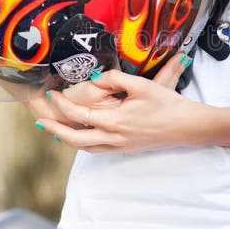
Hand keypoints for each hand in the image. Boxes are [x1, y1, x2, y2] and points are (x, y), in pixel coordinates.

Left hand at [33, 52, 205, 153]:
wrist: (189, 127)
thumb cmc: (169, 104)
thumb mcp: (143, 84)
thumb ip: (116, 79)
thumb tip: (95, 79)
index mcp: (116, 121)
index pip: (80, 114)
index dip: (62, 105)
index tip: (52, 94)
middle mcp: (115, 137)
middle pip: (75, 139)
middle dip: (55, 130)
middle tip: (40, 122)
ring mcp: (121, 146)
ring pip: (86, 148)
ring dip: (67, 140)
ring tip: (54, 131)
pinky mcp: (127, 148)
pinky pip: (98, 149)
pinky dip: (84, 144)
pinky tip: (81, 137)